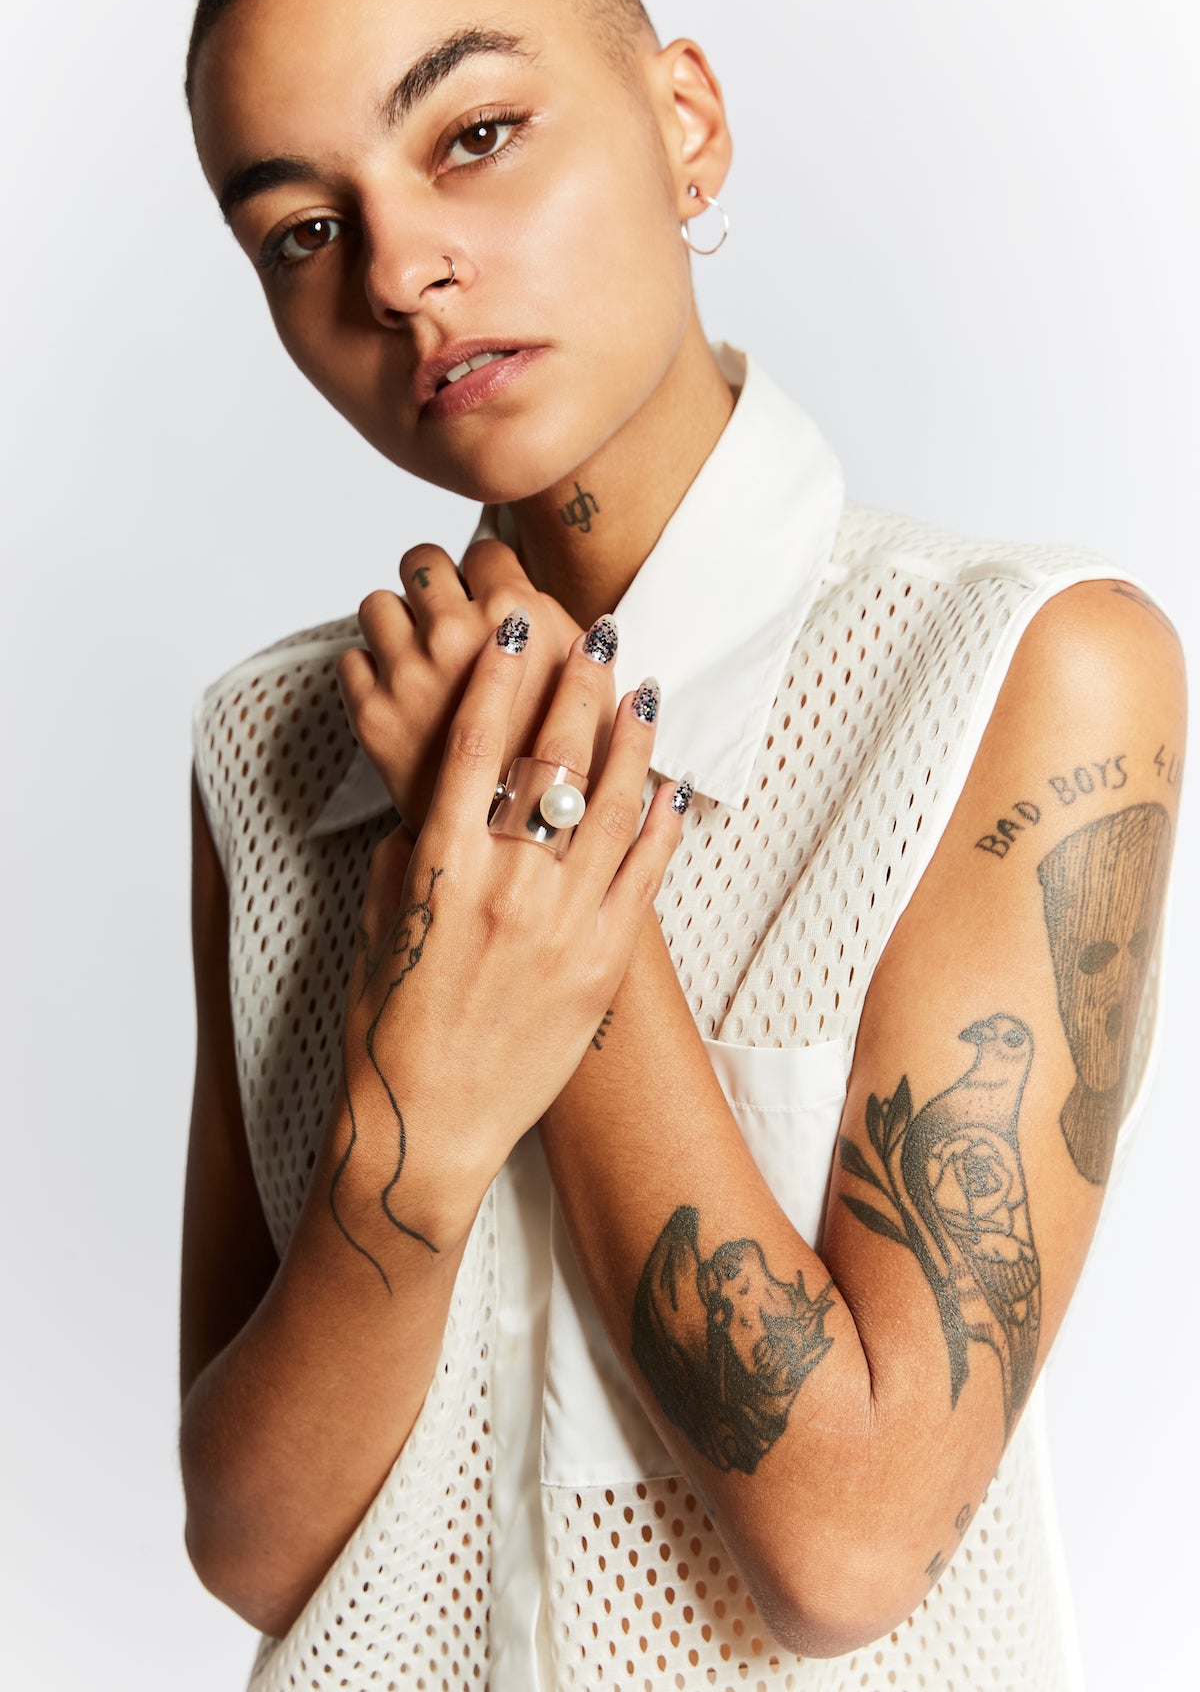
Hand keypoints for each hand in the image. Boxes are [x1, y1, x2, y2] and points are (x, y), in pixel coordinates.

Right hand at [334, 609, 686, 1268]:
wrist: (430, 1126)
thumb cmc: (391, 1025)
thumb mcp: (380, 924)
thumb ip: (412, 853)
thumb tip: (442, 801)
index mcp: (437, 871)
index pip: (471, 751)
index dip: (500, 681)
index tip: (519, 629)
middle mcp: (503, 889)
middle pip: (547, 763)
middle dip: (576, 688)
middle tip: (597, 633)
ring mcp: (560, 927)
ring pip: (607, 809)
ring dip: (630, 740)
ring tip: (644, 690)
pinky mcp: (602, 966)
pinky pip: (643, 877)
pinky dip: (660, 823)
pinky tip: (671, 782)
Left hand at [337, 538, 581, 833]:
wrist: (512, 852)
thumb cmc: (561, 774)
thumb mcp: (592, 695)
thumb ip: (573, 640)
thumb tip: (563, 607)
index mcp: (516, 616)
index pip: (484, 549)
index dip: (488, 576)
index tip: (489, 603)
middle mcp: (456, 634)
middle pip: (423, 560)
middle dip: (434, 585)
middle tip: (444, 617)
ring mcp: (409, 673)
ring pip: (377, 604)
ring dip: (395, 625)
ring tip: (418, 657)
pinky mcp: (371, 714)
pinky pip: (350, 660)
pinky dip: (370, 675)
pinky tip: (401, 698)